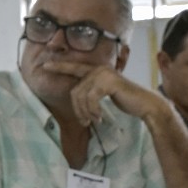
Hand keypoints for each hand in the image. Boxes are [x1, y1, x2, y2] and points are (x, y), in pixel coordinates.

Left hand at [42, 59, 165, 127]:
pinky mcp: (109, 82)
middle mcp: (99, 68)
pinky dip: (93, 111)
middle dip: (78, 110)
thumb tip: (74, 97)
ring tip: (94, 120)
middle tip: (86, 122)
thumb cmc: (124, 100)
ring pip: (81, 97)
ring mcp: (104, 74)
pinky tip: (99, 117)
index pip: (74, 68)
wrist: (143, 104)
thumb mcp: (102, 95)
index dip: (59, 67)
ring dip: (86, 113)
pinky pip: (90, 99)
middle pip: (75, 91)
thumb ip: (89, 92)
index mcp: (96, 70)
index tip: (45, 65)